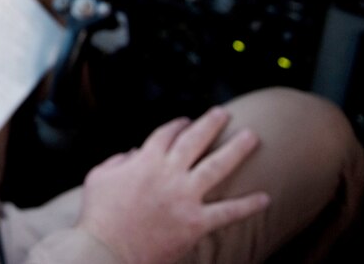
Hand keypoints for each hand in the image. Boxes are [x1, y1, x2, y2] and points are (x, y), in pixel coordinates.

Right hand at [76, 106, 268, 263]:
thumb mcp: (98, 178)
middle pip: (196, 140)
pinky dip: (247, 205)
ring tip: (252, 136)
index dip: (178, 125)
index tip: (187, 121)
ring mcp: (185, 198)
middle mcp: (169, 173)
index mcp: (145, 161)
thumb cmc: (98, 216)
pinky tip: (265, 198)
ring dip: (237, 149)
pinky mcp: (195, 223)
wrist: (106, 250)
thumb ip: (117, 161)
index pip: (167, 134)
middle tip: (224, 114)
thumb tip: (132, 154)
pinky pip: (227, 212)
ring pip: (217, 166)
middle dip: (211, 123)